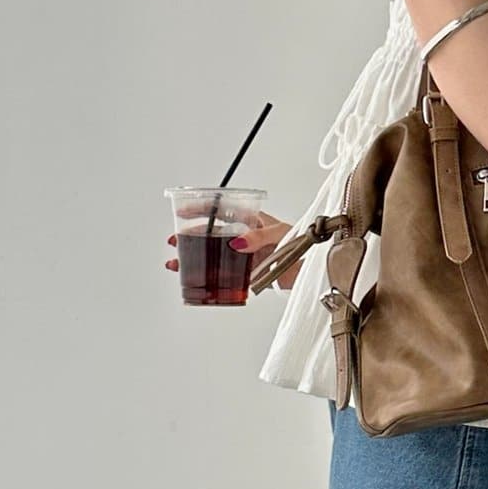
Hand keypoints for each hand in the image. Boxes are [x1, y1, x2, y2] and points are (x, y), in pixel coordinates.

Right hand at [164, 210, 298, 286]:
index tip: (182, 211)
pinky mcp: (248, 273)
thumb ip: (260, 236)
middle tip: (175, 240)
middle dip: (190, 236)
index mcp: (251, 220)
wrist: (312, 269)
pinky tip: (197, 279)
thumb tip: (238, 242)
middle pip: (211, 233)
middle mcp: (245, 236)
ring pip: (214, 254)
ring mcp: (245, 255)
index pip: (221, 210)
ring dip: (194, 257)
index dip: (200, 209)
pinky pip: (225, 275)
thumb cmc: (301, 243)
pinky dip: (210, 278)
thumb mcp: (280, 233)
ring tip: (176, 263)